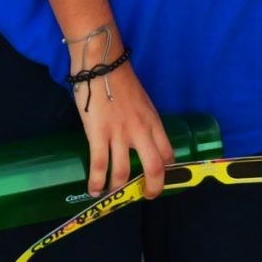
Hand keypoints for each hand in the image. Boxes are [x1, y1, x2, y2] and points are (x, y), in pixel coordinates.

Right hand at [77, 51, 172, 197]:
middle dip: (152, 188)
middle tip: (145, 196)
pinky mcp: (99, 134)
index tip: (160, 179)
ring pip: (124, 172)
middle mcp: (141, 131)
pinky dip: (96, 182)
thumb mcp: (143, 103)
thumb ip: (144, 122)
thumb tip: (141, 139)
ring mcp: (120, 134)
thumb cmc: (121, 82)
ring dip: (119, 188)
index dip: (167, 171)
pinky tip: (94, 190)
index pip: (168, 153)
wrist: (102, 65)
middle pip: (154, 168)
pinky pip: (99, 165)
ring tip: (113, 195)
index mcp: (153, 122)